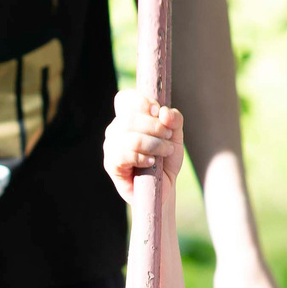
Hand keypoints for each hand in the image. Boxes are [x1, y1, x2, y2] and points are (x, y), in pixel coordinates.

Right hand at [104, 89, 183, 205]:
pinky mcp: (111, 164)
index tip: (157, 111)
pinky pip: (125, 155)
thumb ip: (174, 120)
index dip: (141, 102)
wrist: (163, 188)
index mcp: (128, 117)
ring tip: (166, 151)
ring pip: (131, 137)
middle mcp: (116, 129)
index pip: (125, 99)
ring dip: (154, 144)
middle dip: (154, 126)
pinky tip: (151, 162)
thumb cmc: (166, 160)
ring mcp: (111, 146)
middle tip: (168, 136)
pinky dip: (143, 157)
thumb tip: (163, 112)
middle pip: (129, 118)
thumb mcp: (175, 136)